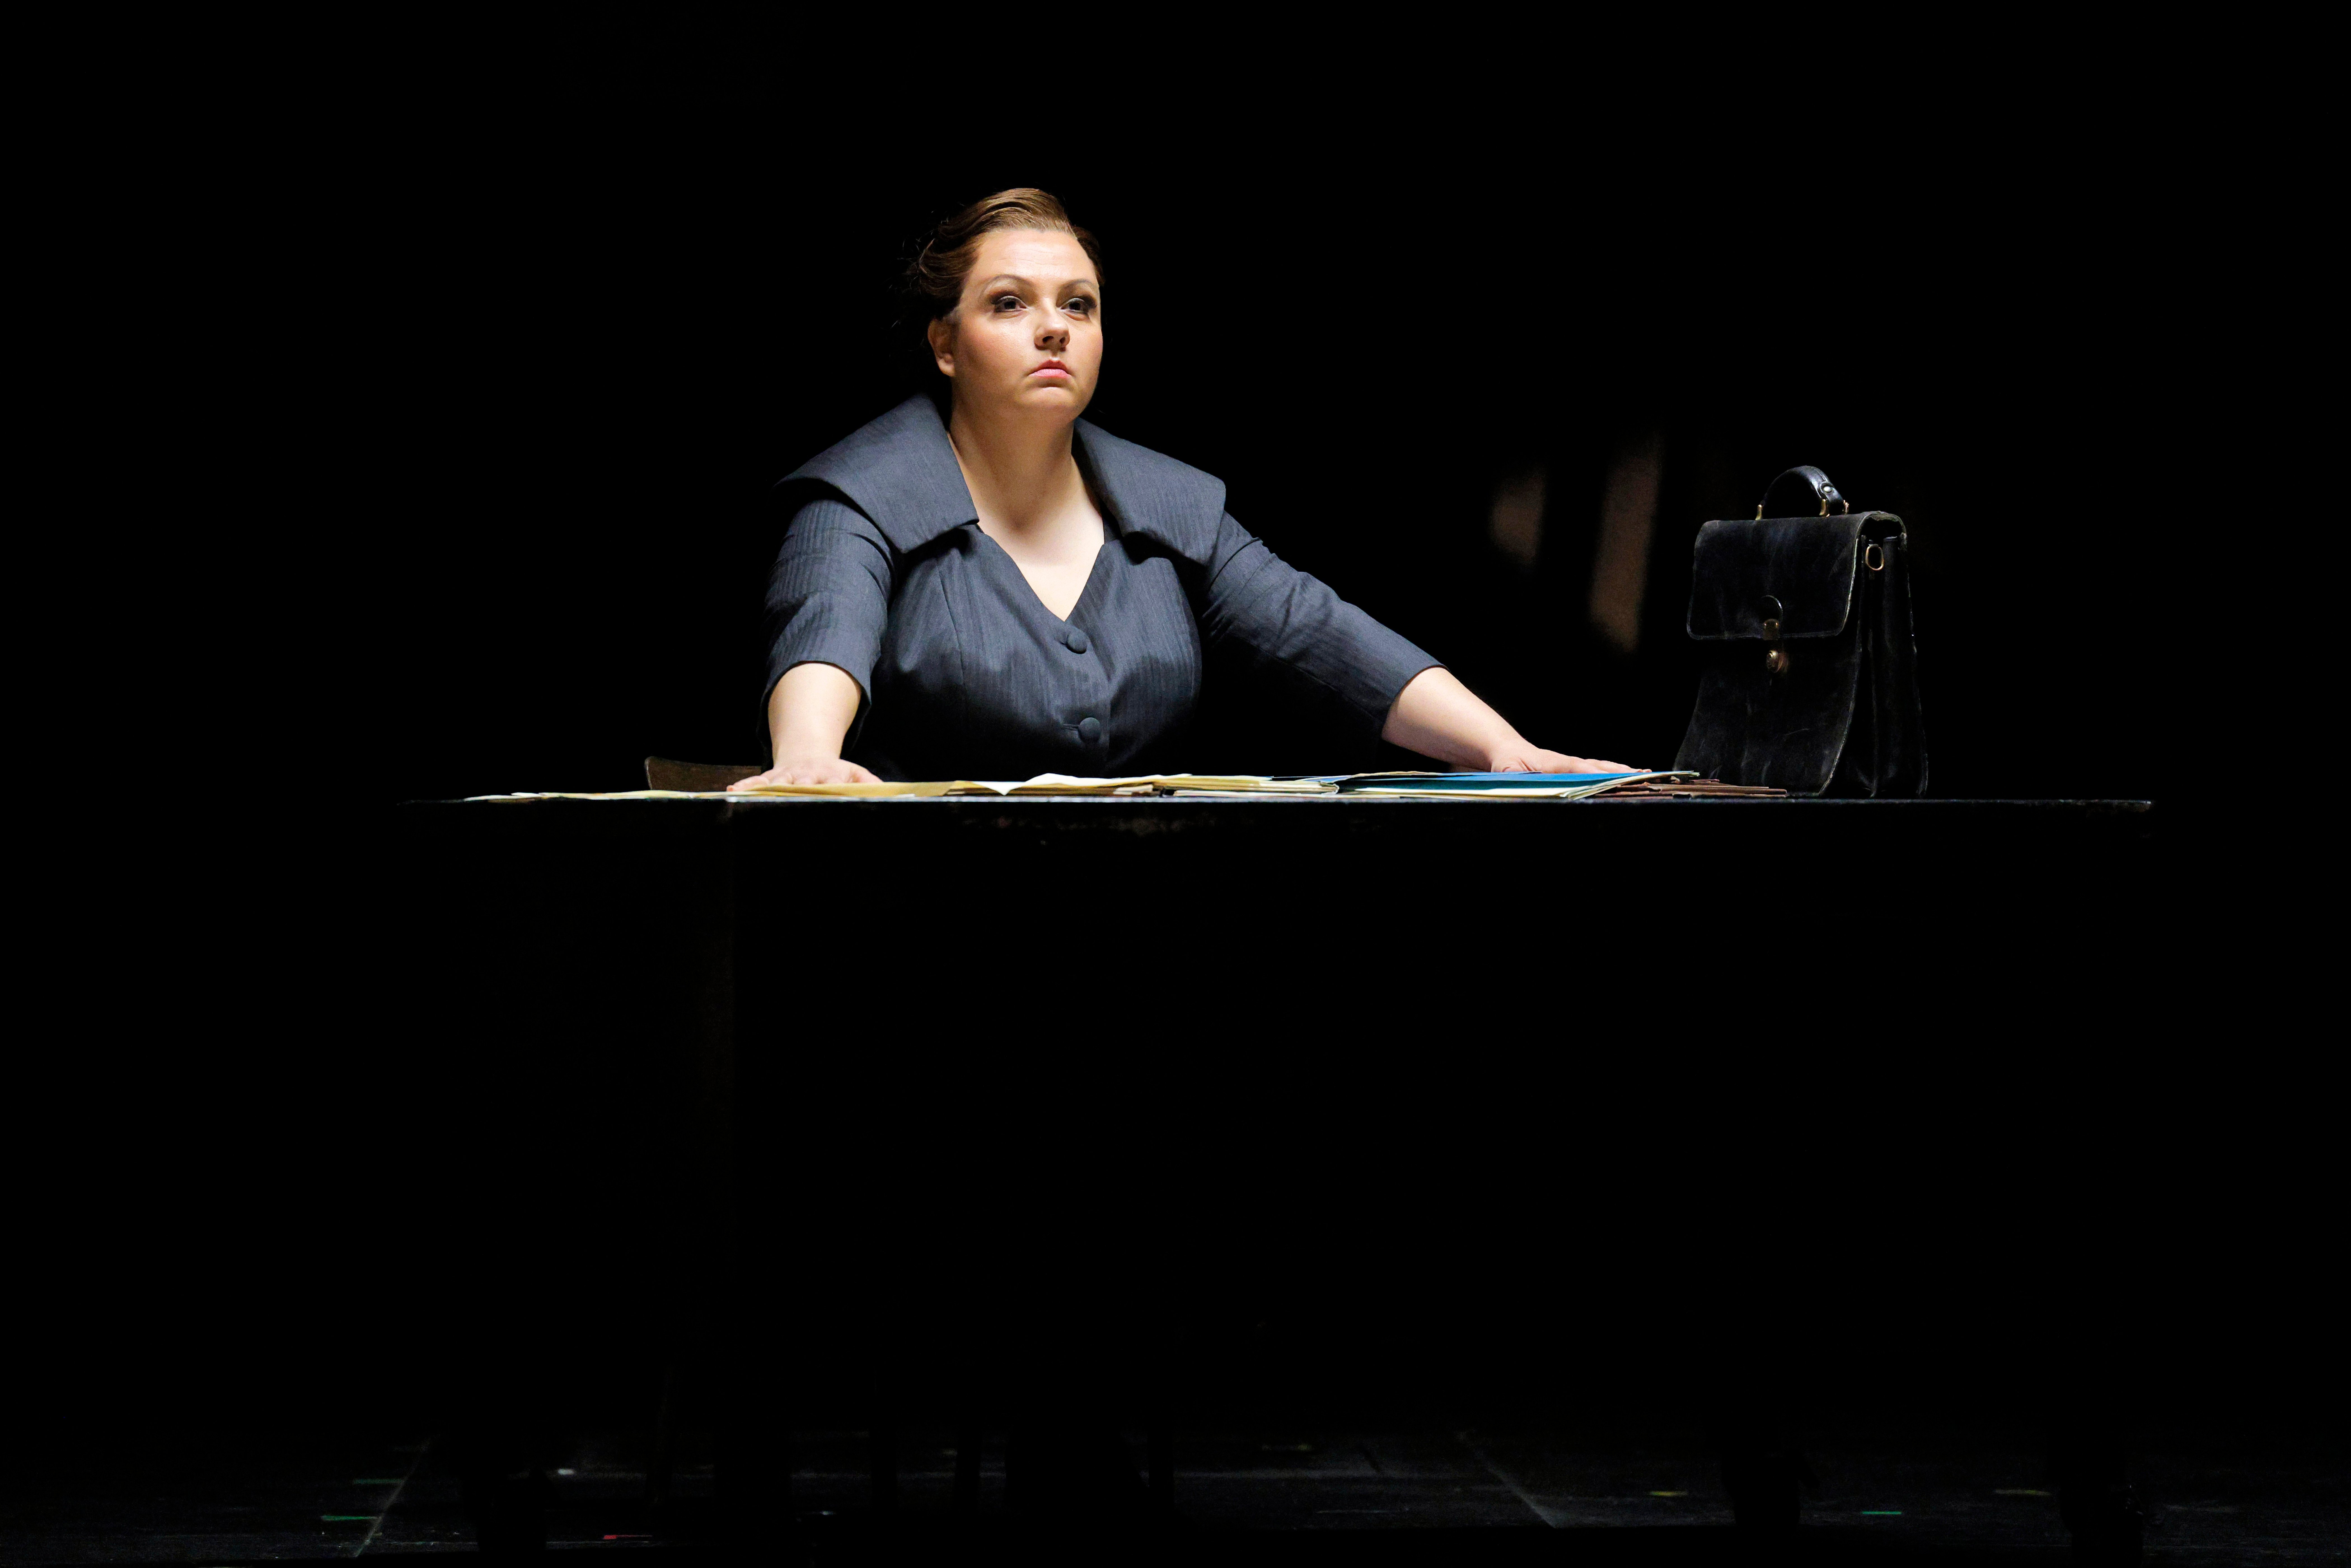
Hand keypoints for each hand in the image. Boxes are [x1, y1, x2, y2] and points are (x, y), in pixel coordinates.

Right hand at [726, 756, 883, 789]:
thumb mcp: (856, 773)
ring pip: (776, 783)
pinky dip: (746, 786)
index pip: (829, 785)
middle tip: (789, 803)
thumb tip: (887, 795)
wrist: (811, 755)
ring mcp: (787, 776)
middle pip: (801, 785)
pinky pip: (757, 782)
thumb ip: (870, 784)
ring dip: (765, 789)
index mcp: (829, 775)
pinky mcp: (772, 777)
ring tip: (752, 795)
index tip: (827, 801)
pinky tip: (733, 791)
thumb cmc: (836, 772)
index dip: (827, 792)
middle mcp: (806, 775)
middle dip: (795, 793)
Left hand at [1486, 745, 1639, 774]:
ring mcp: (1570, 766)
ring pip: (1599, 767)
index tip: (1607, 777)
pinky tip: (1628, 776)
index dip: (1591, 772)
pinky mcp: (1572, 770)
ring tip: (1642, 774)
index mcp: (1550, 763)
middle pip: (1595, 766)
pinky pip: (1595, 771)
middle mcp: (1565, 763)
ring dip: (1620, 771)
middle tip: (1640, 775)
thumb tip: (1524, 787)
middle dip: (1617, 771)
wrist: (1506, 752)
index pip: (1574, 767)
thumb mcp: (1505, 772)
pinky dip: (1612, 774)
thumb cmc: (1505, 764)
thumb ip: (1515, 780)